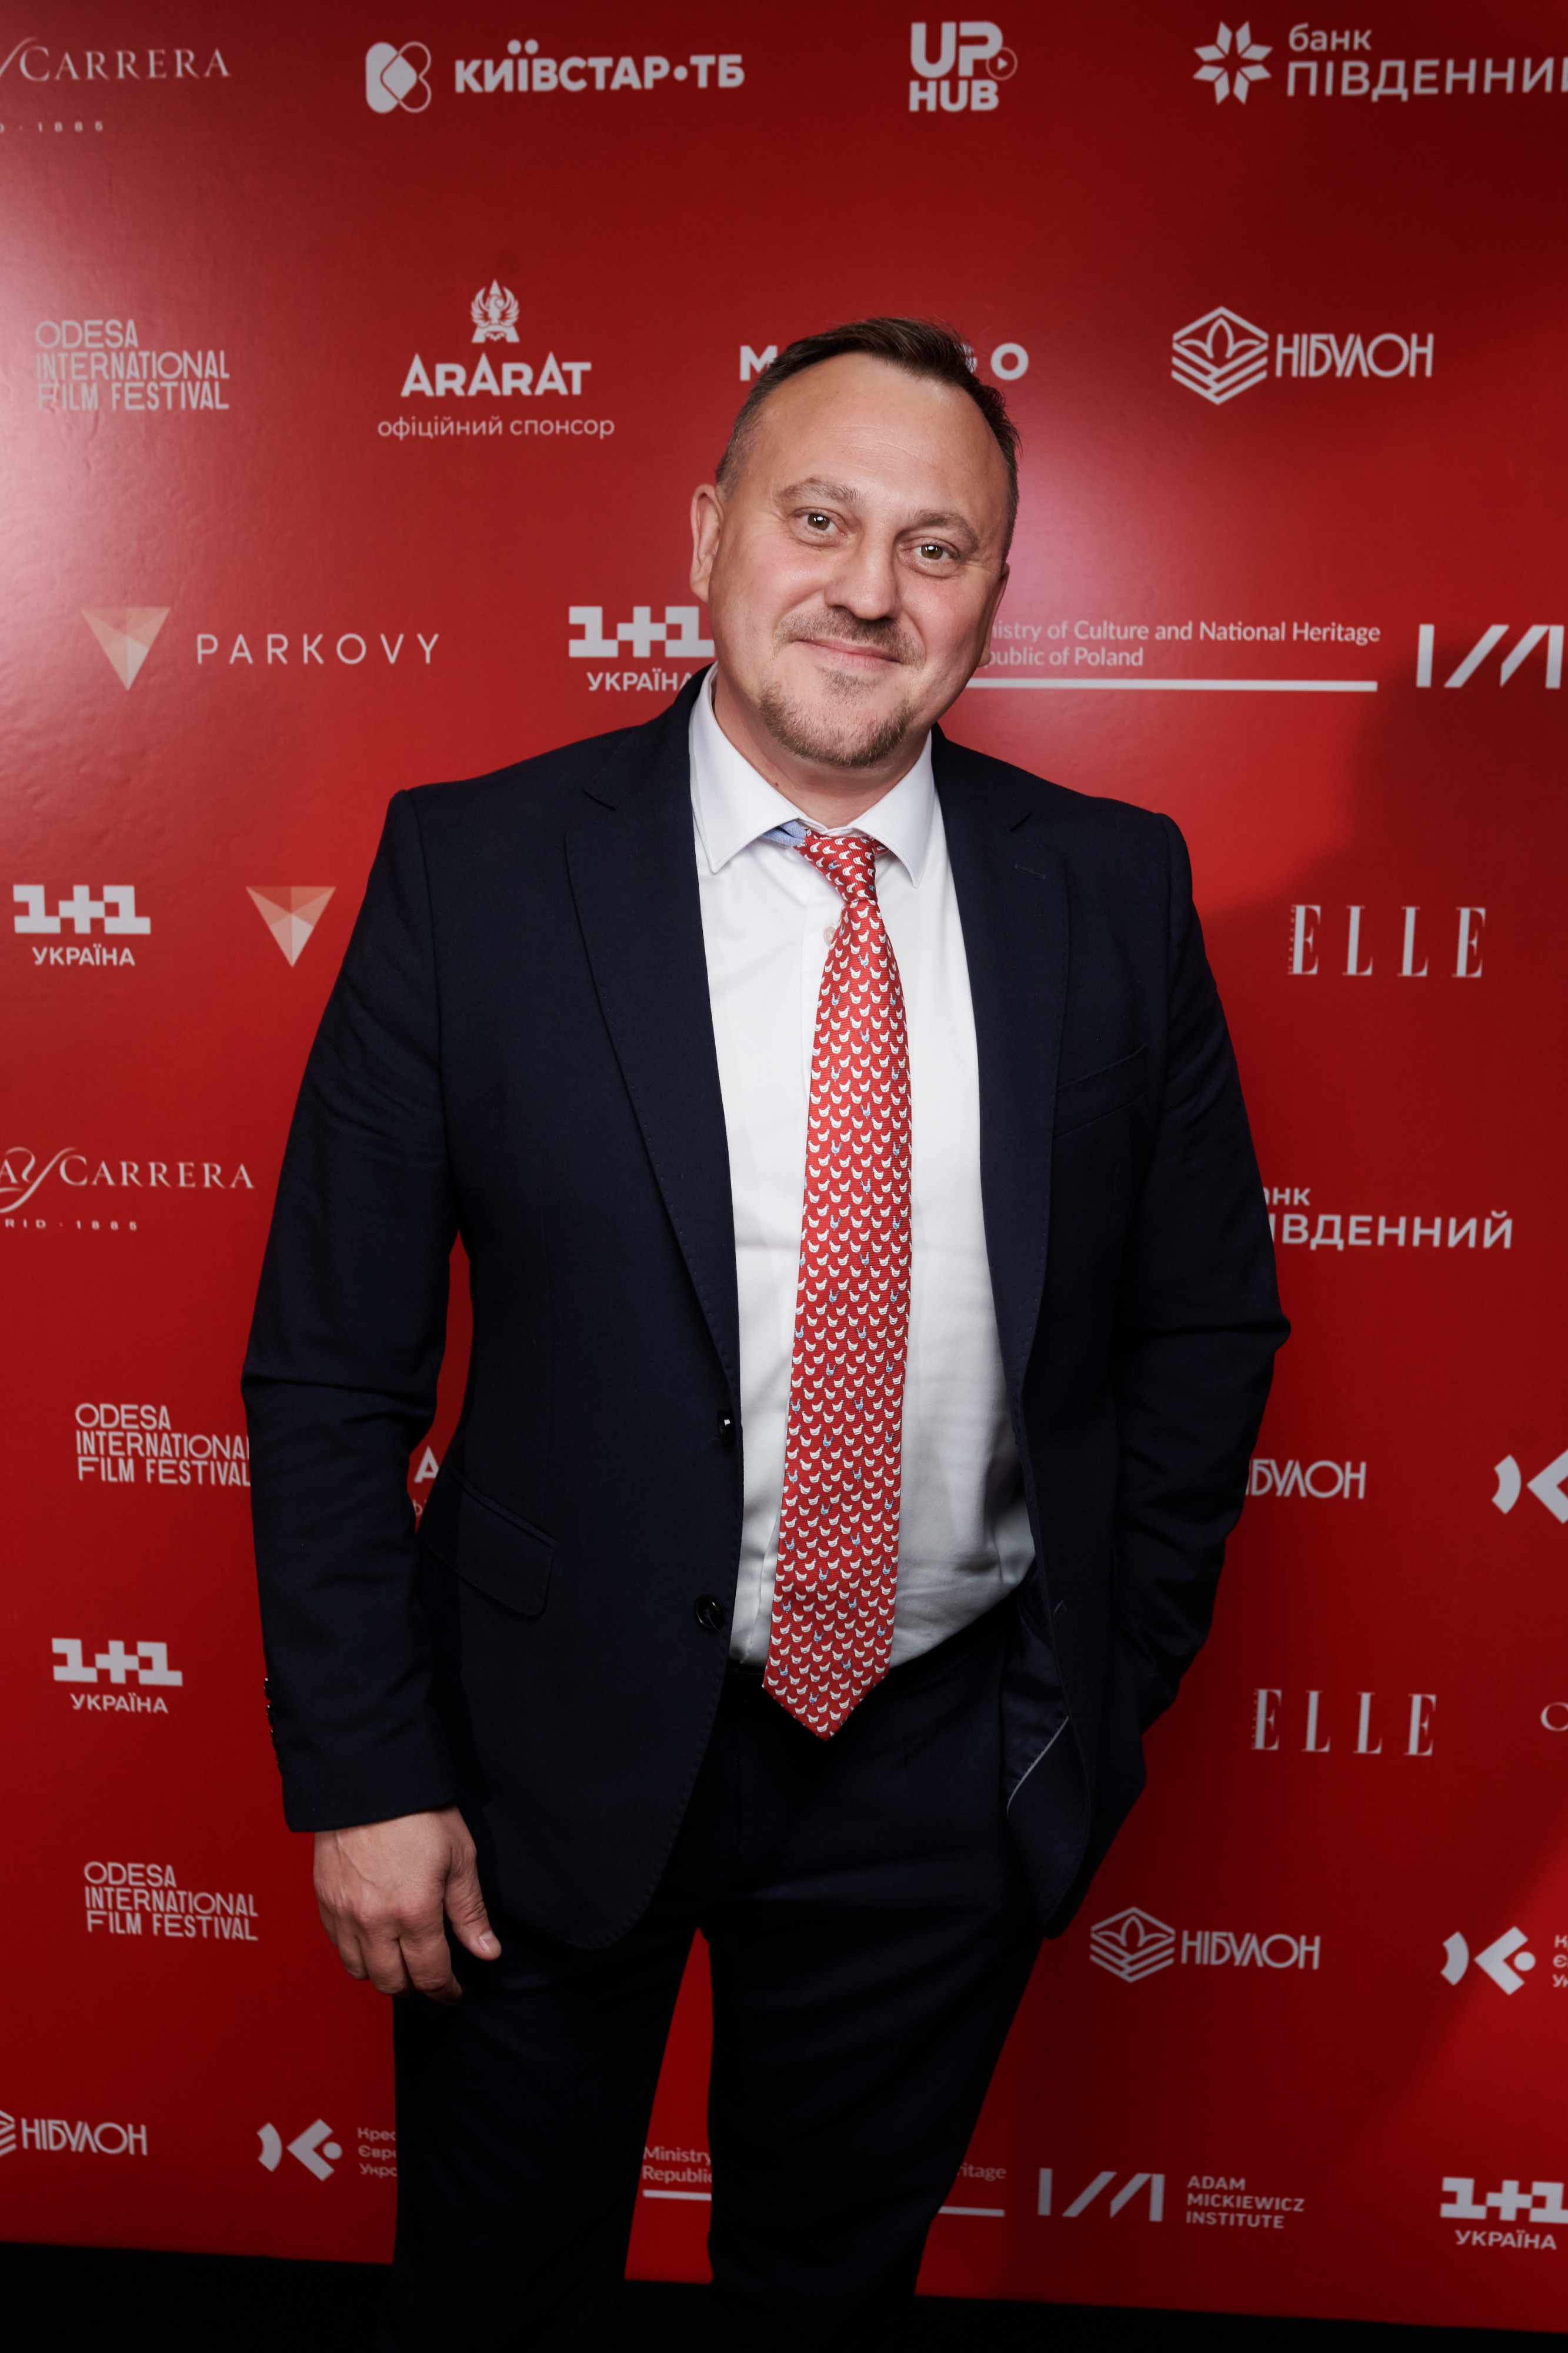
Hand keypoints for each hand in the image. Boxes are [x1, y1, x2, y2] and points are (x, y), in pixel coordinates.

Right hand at [313, 1806, 499, 2002]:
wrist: (367, 1779)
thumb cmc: (419, 1813)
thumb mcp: (459, 1858)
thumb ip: (470, 1912)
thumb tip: (487, 1952)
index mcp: (415, 1913)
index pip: (430, 1975)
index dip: (446, 1991)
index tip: (453, 1993)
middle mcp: (375, 1922)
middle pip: (392, 1983)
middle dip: (416, 1987)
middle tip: (430, 1976)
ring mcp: (344, 1914)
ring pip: (360, 1971)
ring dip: (383, 1973)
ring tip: (402, 1959)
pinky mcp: (325, 1901)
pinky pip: (338, 1946)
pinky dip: (357, 1952)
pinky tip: (374, 1937)